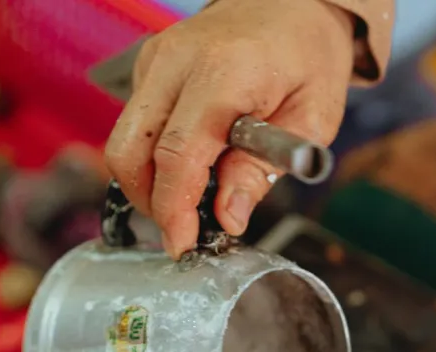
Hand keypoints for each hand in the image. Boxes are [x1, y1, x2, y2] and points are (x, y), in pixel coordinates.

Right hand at [105, 0, 355, 257]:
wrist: (292, 1)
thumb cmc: (308, 56)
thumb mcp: (311, 118)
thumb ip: (264, 169)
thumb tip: (227, 217)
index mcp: (224, 72)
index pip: (177, 153)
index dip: (173, 208)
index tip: (181, 244)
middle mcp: (176, 61)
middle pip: (130, 150)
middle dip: (150, 203)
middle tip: (182, 230)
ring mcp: (155, 59)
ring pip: (123, 141)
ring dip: (147, 183)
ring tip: (189, 201)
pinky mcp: (148, 65)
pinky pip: (133, 126)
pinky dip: (151, 157)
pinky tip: (188, 166)